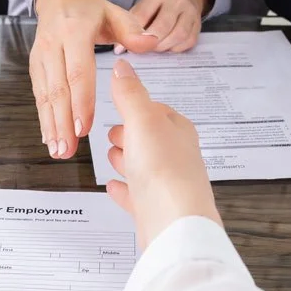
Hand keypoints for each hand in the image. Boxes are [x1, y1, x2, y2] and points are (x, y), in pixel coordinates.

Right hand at [32, 0, 156, 158]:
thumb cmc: (90, 9)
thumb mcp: (114, 12)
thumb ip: (132, 30)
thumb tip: (150, 42)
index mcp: (75, 32)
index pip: (78, 71)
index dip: (80, 100)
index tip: (84, 126)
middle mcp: (53, 46)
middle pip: (58, 89)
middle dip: (62, 122)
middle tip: (69, 150)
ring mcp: (41, 57)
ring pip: (45, 96)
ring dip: (51, 126)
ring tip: (59, 151)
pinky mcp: (35, 66)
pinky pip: (39, 95)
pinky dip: (44, 118)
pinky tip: (50, 138)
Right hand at [104, 59, 220, 248]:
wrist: (175, 224)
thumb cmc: (164, 170)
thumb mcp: (142, 120)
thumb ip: (130, 93)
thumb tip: (123, 66)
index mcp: (178, 131)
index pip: (159, 111)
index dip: (139, 107)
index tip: (122, 103)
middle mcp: (176, 157)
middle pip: (151, 140)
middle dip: (131, 134)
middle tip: (114, 132)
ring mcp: (166, 185)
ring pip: (144, 168)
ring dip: (127, 160)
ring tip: (112, 156)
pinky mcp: (154, 210)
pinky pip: (137, 196)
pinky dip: (125, 190)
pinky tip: (113, 187)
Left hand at [130, 0, 208, 52]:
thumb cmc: (159, 5)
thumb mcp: (144, 5)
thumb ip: (132, 23)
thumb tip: (119, 49)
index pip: (144, 14)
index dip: (135, 32)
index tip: (127, 45)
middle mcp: (177, 1)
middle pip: (163, 25)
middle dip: (151, 41)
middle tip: (142, 49)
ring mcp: (190, 12)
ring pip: (178, 34)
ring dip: (164, 46)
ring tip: (154, 50)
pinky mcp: (197, 25)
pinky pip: (188, 41)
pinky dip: (176, 48)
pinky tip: (167, 48)